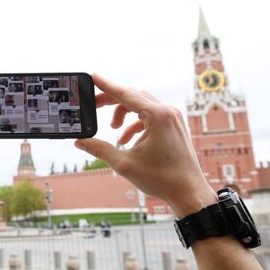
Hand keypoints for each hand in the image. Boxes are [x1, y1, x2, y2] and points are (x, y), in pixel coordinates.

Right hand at [75, 73, 216, 217]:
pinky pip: (150, 116)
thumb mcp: (124, 164)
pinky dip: (135, 123)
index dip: (107, 85)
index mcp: (157, 116)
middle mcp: (167, 112)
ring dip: (124, 114)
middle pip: (132, 96)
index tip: (93, 76)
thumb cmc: (162, 179)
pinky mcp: (174, 126)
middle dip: (111, 101)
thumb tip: (80, 141)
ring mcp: (172, 118)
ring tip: (113, 132)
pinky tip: (127, 140)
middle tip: (93, 107)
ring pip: (141, 105)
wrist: (189, 193)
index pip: (125, 93)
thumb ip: (99, 148)